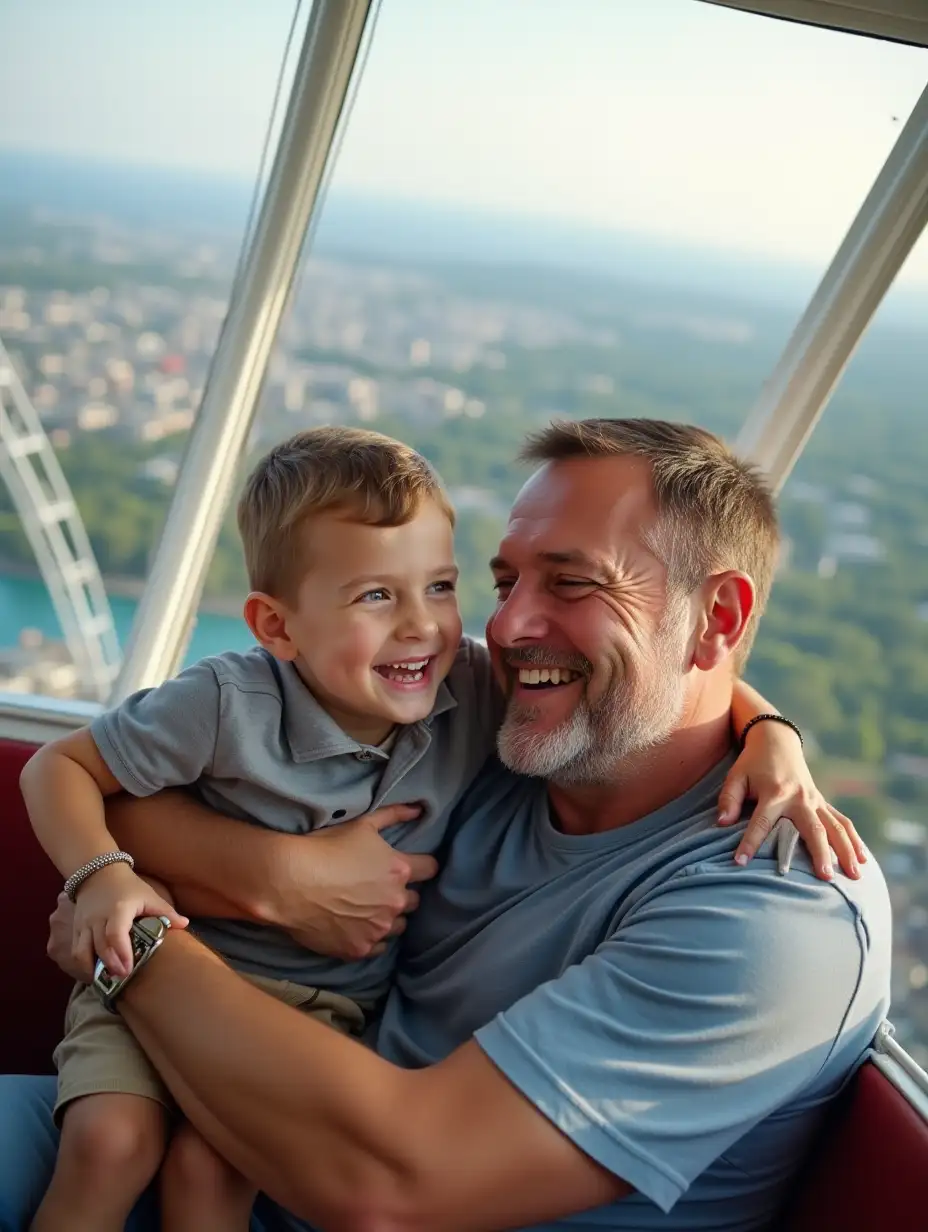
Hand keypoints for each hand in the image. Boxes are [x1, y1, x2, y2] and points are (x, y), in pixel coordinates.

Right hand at [48, 873, 180, 981]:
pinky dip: (83, 965)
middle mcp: (97, 918)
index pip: (115, 934)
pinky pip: (75, 951)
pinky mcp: (75, 929)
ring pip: (81, 953)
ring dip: (92, 969)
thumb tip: (185, 925)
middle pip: (99, 947)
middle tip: (122, 978)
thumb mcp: (149, 896)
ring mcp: (83, 924)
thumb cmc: (128, 886)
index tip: (129, 969)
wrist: (98, 873)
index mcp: (118, 909)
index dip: (121, 954)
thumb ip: (166, 912)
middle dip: (110, 966)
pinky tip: (95, 973)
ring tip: (106, 979)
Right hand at [266, 804, 437, 960]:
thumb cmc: (325, 848)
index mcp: (400, 870)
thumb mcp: (362, 824)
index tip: (410, 866)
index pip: (430, 869)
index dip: (421, 866)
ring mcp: (378, 929)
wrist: (288, 882)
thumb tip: (419, 810)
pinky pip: (377, 947)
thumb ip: (395, 815)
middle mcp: (395, 902)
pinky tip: (355, 927)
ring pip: (398, 926)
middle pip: (414, 900)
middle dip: (401, 893)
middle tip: (380, 888)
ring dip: (388, 917)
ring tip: (366, 909)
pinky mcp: (360, 949)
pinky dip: (370, 938)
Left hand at [717, 722, 866, 880]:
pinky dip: (855, 840)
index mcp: (775, 793)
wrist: (777, 741)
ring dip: (847, 851)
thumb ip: (728, 800)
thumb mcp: (735, 777)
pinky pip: (842, 822)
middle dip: (819, 854)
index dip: (749, 843)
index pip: (761, 823)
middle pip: (813, 829)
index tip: (740, 863)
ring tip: (856, 876)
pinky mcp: (822, 803)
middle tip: (825, 878)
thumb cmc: (752, 763)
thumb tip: (722, 823)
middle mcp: (800, 798)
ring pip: (836, 828)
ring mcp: (815, 800)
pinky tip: (864, 860)